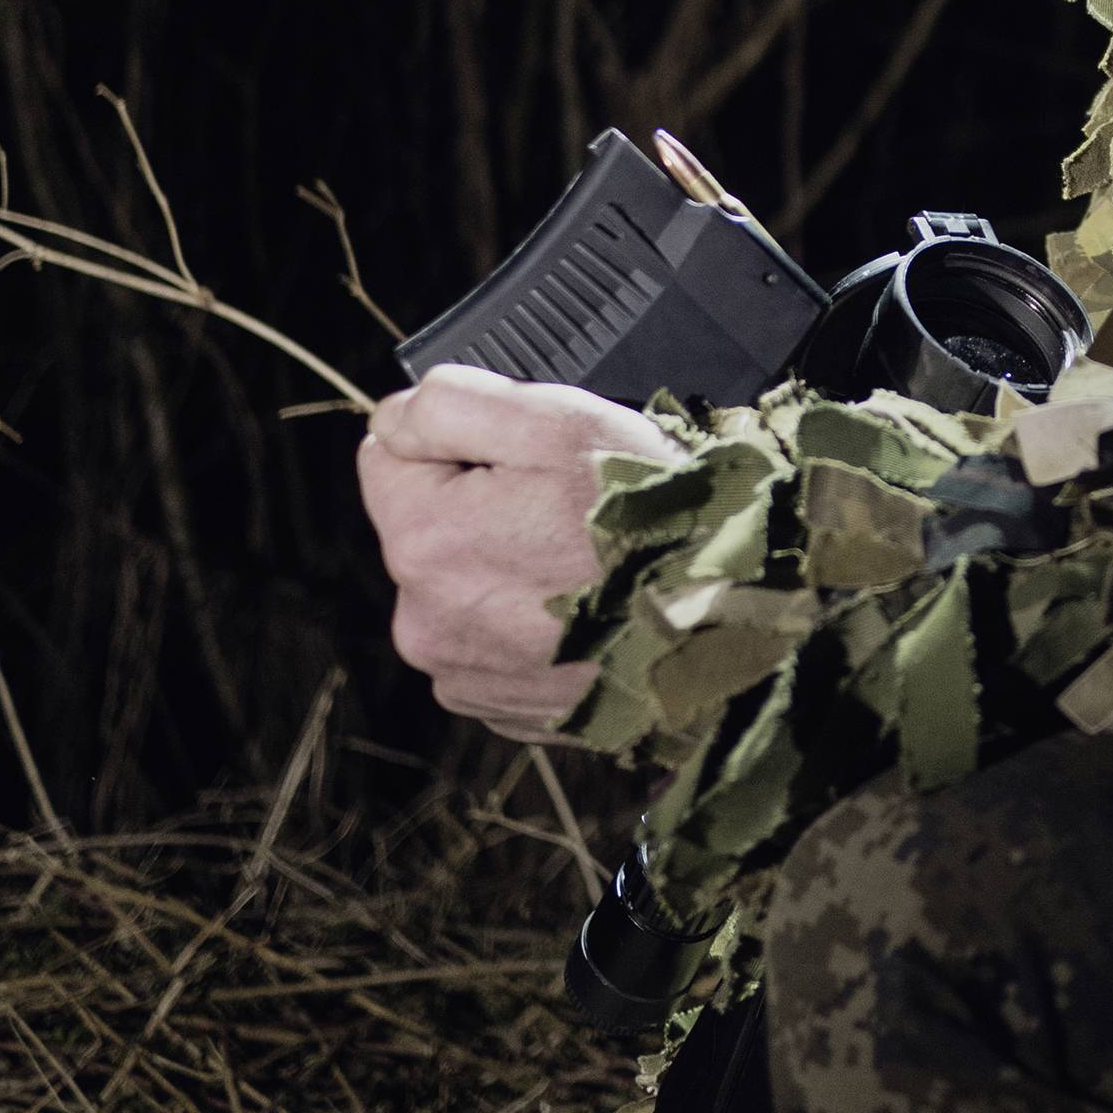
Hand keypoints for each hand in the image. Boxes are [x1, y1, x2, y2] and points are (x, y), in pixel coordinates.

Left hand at [357, 364, 683, 737]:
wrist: (724, 628)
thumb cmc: (645, 518)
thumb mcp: (554, 420)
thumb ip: (450, 404)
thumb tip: (392, 419)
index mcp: (421, 541)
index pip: (388, 456)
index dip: (459, 443)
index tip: (524, 459)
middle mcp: (422, 621)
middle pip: (428, 525)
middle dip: (482, 506)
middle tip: (568, 510)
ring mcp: (462, 675)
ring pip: (462, 585)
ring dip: (507, 567)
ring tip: (586, 564)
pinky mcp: (501, 709)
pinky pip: (494, 641)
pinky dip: (531, 622)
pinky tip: (588, 611)